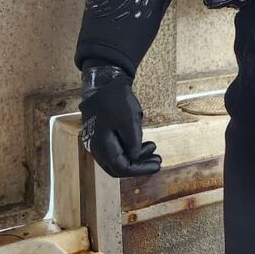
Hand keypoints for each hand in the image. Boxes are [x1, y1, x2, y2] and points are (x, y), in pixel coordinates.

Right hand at [80, 63, 161, 177]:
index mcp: (102, 145)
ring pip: (117, 161)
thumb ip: (133, 142)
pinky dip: (130, 152)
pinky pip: (116, 151)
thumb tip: (135, 158)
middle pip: (118, 168)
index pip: (121, 167)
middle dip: (139, 167)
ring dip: (136, 159)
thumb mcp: (129, 120)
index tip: (158, 165)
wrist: (103, 83)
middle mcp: (96, 148)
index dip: (140, 169)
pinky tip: (144, 145)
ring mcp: (97, 142)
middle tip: (158, 161)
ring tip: (154, 151)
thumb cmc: (116, 100)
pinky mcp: (101, 136)